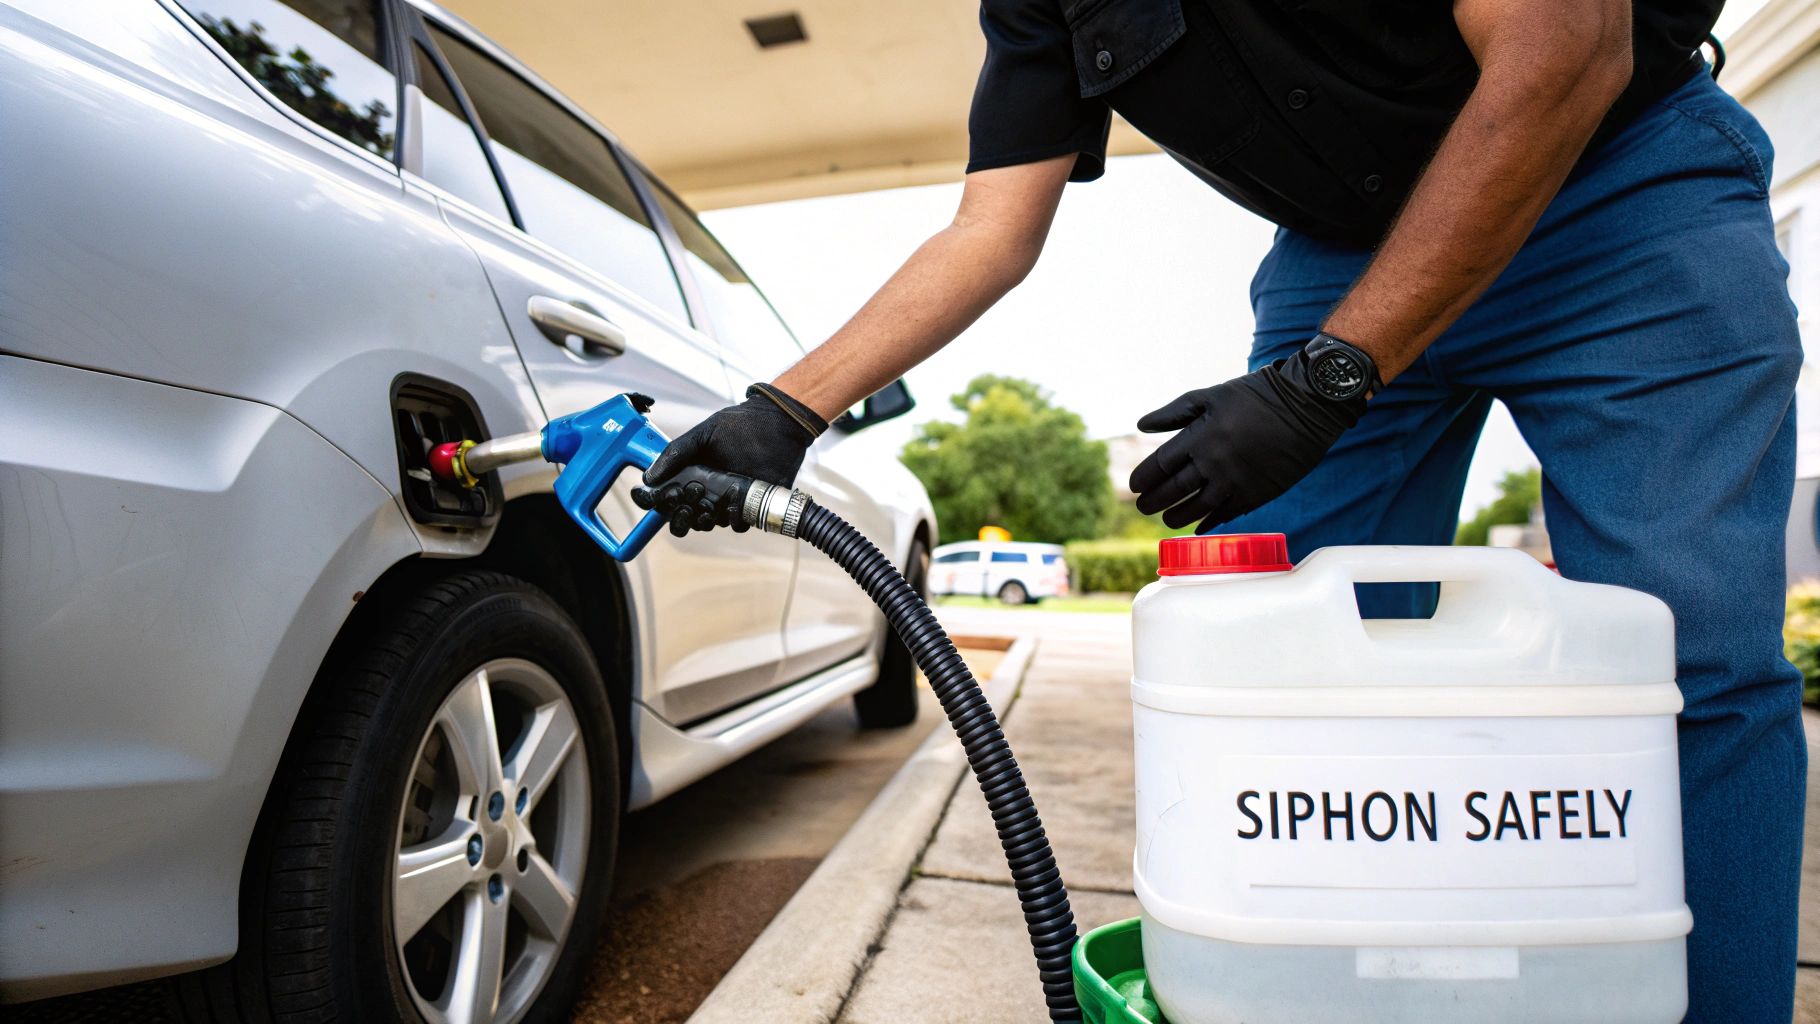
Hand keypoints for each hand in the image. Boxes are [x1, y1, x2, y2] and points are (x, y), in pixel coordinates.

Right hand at [639, 383, 825, 535]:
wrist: (776, 424)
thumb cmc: (738, 425)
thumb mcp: (702, 435)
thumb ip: (675, 453)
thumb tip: (648, 477)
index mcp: (690, 476)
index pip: (667, 498)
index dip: (661, 502)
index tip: (663, 494)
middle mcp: (706, 492)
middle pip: (684, 518)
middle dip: (680, 516)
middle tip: (685, 500)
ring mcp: (727, 501)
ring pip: (708, 523)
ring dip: (704, 518)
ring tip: (708, 501)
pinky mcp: (751, 506)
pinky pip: (738, 524)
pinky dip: (734, 519)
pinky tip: (733, 504)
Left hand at [1128, 347, 1367, 532]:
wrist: (1305, 405)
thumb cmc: (1255, 396)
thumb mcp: (1211, 396)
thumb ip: (1174, 413)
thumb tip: (1141, 426)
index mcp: (1200, 437)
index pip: (1160, 465)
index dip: (1144, 478)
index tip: (1135, 486)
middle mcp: (1214, 463)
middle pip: (1174, 491)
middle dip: (1154, 501)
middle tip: (1142, 507)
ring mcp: (1236, 482)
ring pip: (1198, 508)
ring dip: (1177, 516)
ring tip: (1166, 519)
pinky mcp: (1257, 494)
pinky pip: (1226, 514)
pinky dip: (1209, 522)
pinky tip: (1198, 526)